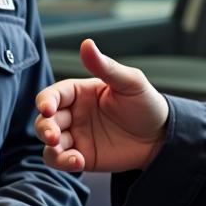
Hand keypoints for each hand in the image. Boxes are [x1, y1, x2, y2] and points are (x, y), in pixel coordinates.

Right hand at [35, 38, 168, 173]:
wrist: (161, 137)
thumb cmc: (146, 104)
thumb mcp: (130, 83)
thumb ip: (106, 67)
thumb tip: (87, 43)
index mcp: (80, 92)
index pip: (54, 94)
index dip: (46, 100)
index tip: (48, 108)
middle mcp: (74, 113)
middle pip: (46, 119)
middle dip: (45, 127)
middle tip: (53, 135)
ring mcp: (77, 136)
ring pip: (49, 142)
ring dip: (50, 147)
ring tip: (66, 152)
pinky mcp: (82, 156)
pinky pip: (62, 160)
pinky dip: (63, 162)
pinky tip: (77, 162)